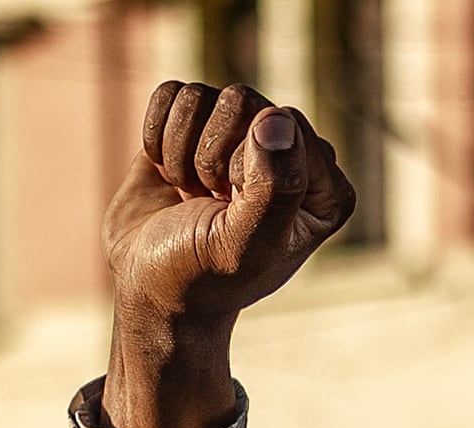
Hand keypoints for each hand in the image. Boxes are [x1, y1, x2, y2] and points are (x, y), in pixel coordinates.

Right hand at [105, 83, 357, 427]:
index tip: (233, 209)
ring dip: (179, 153)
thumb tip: (276, 118)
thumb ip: (273, 189)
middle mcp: (291, 153)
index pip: (283, 124)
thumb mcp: (242, 246)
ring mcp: (244, 135)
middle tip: (209, 204)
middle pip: (241, 100)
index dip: (243, 165)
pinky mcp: (198, 123)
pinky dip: (155, 137)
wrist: (148, 287)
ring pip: (200, 96)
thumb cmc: (202, 275)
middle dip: (208, 157)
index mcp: (325, 188)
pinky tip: (169, 177)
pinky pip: (171, 93)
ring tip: (192, 197)